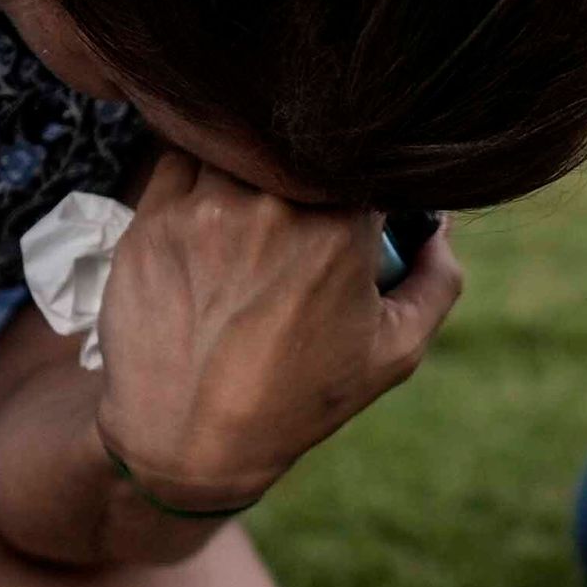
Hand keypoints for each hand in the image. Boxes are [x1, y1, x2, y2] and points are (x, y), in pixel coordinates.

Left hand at [88, 152, 457, 512]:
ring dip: (247, 165)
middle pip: (294, 146)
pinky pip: (178, 162)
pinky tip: (207, 217)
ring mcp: (203, 207)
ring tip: (250, 217)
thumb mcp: (393, 353)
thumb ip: (436, 281)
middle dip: (302, 170)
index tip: (355, 204)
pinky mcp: (150, 217)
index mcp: (338, 224)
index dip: (360, 176)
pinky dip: (197, 176)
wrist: (187, 441)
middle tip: (300, 214)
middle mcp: (269, 202)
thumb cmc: (297, 400)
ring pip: (234, 145)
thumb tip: (436, 227)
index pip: (361, 160)